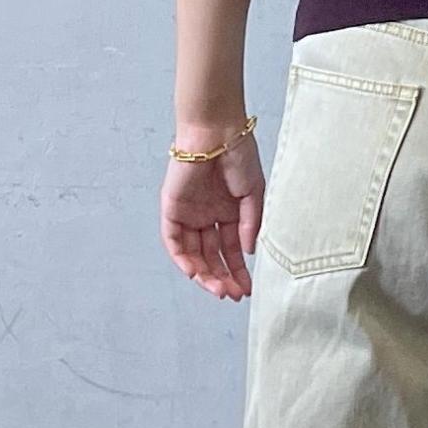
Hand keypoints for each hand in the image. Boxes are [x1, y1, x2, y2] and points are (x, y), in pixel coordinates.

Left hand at [160, 127, 263, 301]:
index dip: (238, 271)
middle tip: (233, 295)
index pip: (231, 250)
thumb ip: (251, 225)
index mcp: (229, 213)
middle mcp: (208, 216)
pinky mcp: (172, 208)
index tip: (247, 289)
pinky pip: (174, 240)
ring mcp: (190, 214)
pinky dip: (182, 258)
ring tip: (219, 290)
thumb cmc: (240, 156)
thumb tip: (247, 252)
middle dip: (223, 277)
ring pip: (194, 253)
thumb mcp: (255, 195)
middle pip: (213, 256)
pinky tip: (196, 274)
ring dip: (205, 274)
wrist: (219, 132)